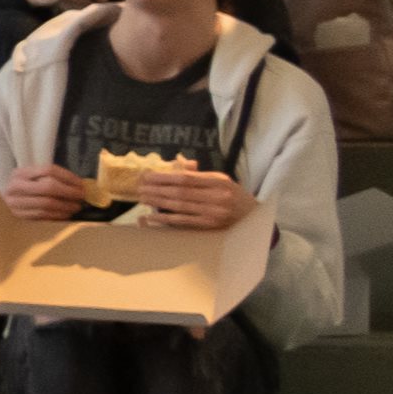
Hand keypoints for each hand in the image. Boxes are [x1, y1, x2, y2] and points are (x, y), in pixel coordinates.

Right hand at [0, 164, 99, 221]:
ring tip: (76, 207)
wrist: (3, 200)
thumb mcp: (32, 178)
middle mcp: (15, 186)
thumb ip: (51, 178)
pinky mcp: (18, 215)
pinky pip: (42, 216)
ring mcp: (15, 202)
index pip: (48, 170)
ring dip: (66, 206)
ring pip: (47, 204)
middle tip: (81, 196)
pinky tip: (66, 214)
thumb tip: (80, 185)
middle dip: (69, 192)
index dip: (68, 177)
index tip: (81, 184)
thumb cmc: (25, 187)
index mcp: (20, 173)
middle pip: (48, 187)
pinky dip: (58, 215)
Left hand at [127, 161, 251, 229]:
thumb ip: (199, 175)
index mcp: (218, 182)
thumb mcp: (221, 180)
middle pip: (180, 192)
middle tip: (140, 187)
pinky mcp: (209, 226)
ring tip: (143, 198)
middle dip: (157, 189)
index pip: (186, 178)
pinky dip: (165, 218)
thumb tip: (175, 167)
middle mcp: (216, 197)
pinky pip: (183, 221)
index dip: (165, 177)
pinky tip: (151, 216)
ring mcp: (213, 213)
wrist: (252, 216)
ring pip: (179, 206)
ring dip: (158, 202)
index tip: (148, 176)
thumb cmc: (232, 195)